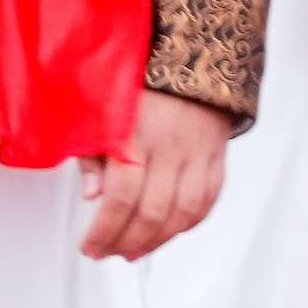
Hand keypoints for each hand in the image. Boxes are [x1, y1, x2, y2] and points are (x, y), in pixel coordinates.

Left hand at [81, 91, 238, 260]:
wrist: (193, 54)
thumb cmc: (140, 84)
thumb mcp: (104, 112)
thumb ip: (95, 154)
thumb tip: (91, 196)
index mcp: (137, 135)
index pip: (122, 197)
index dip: (104, 231)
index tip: (90, 247)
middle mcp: (171, 147)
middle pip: (153, 212)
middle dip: (127, 242)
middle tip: (107, 253)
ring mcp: (199, 152)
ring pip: (184, 212)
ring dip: (158, 241)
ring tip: (135, 251)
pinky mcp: (218, 154)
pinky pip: (209, 198)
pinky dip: (190, 222)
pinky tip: (169, 232)